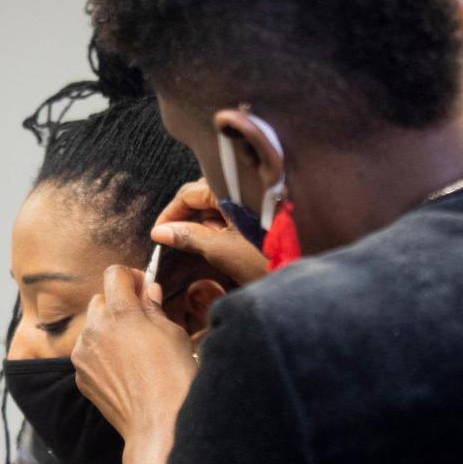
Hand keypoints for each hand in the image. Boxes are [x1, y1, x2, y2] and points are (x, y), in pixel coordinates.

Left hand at [72, 266, 196, 444]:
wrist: (158, 422)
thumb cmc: (173, 376)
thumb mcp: (173, 334)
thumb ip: (154, 308)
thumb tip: (149, 291)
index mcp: (120, 312)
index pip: (115, 273)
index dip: (131, 278)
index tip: (143, 289)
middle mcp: (95, 328)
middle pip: (101, 299)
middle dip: (119, 304)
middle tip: (142, 320)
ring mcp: (84, 353)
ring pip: (92, 326)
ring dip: (108, 329)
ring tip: (133, 349)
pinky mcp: (80, 375)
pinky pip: (88, 352)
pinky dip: (102, 353)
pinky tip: (124, 369)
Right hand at [151, 179, 267, 285]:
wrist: (304, 278)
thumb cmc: (266, 259)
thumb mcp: (221, 250)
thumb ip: (188, 237)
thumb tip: (160, 232)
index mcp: (233, 187)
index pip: (189, 192)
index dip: (171, 213)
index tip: (158, 233)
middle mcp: (245, 185)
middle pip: (204, 195)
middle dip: (188, 218)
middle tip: (174, 241)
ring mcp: (256, 198)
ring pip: (220, 204)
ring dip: (206, 224)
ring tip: (201, 247)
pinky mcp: (265, 211)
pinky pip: (236, 211)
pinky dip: (223, 226)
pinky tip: (222, 245)